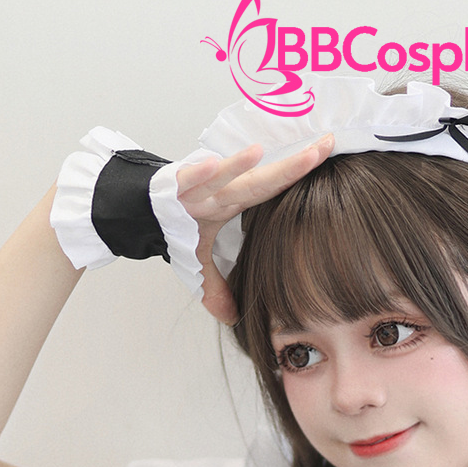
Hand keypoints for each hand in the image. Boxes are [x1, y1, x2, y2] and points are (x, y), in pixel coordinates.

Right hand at [176, 134, 334, 325]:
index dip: (301, 176)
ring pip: (224, 176)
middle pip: (263, 178)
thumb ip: (217, 290)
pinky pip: (189, 180)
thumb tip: (232, 320)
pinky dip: (200, 174)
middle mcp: (221, 191)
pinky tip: (213, 164)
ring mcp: (200, 187)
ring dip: (241, 165)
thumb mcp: (198, 265)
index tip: (328, 157)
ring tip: (264, 153)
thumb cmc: (175, 227)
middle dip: (294, 164)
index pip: (274, 189)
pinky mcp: (175, 187)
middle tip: (325, 146)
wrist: (138, 209)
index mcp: (233, 203)